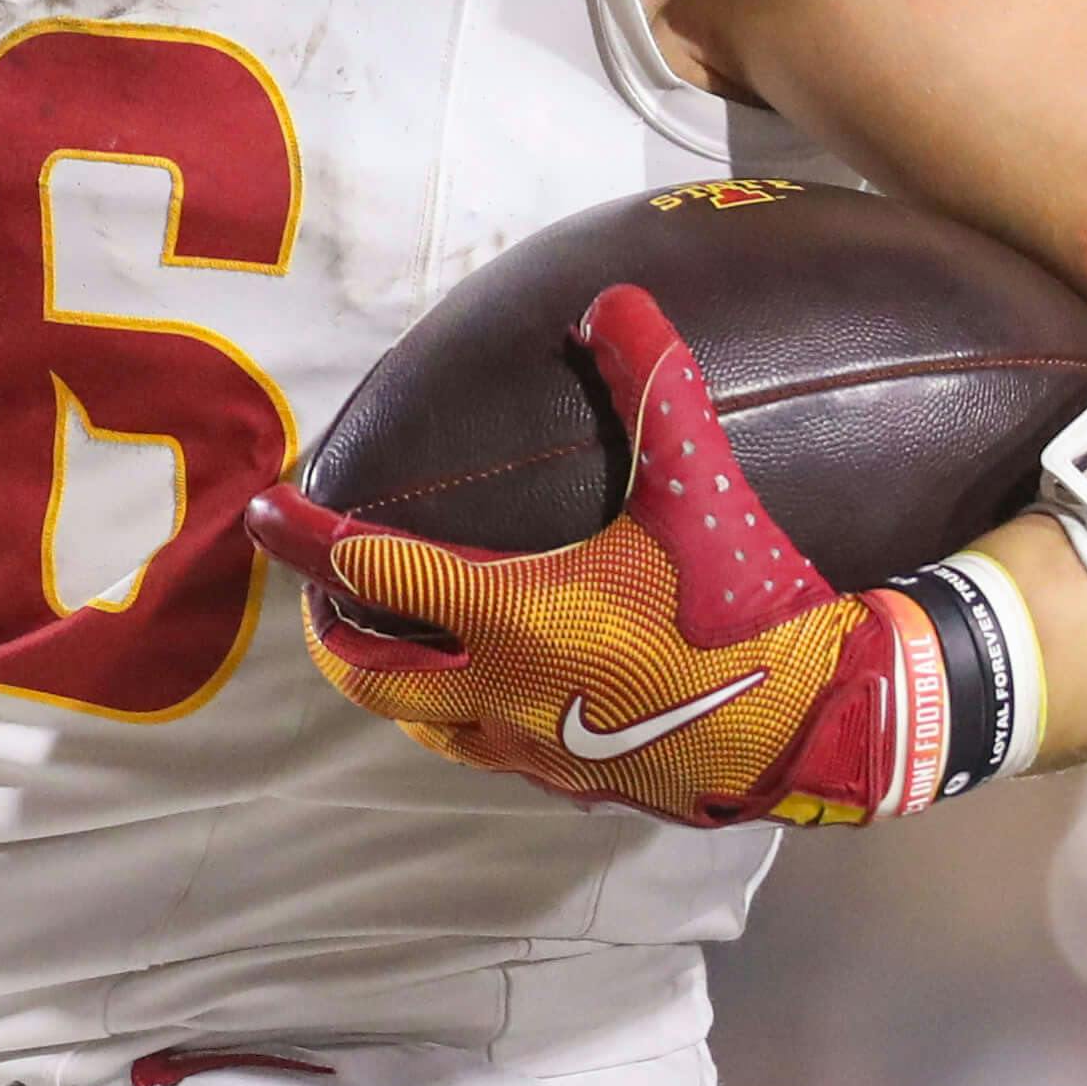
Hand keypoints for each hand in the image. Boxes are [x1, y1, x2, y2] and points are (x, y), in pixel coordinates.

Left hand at [247, 285, 927, 825]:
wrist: (824, 728)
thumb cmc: (753, 609)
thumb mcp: (700, 489)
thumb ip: (654, 388)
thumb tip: (613, 299)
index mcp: (514, 616)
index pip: (371, 572)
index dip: (306, 538)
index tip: (262, 511)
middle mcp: (505, 693)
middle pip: (369, 671)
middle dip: (333, 628)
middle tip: (324, 588)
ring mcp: (537, 751)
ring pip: (424, 725)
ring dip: (391, 681)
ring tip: (390, 639)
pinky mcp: (580, 786)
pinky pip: (489, 754)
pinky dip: (462, 719)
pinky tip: (496, 690)